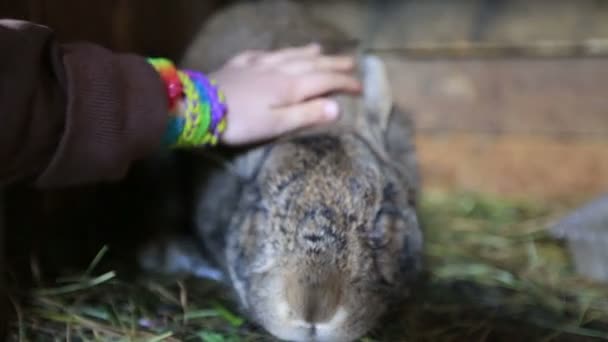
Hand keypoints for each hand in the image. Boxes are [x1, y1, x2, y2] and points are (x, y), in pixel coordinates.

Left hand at [209, 43, 360, 145]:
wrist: (198, 107)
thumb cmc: (239, 122)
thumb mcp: (277, 125)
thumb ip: (307, 114)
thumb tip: (338, 107)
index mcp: (290, 86)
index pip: (325, 81)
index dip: (344, 83)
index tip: (360, 87)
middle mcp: (278, 70)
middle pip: (311, 63)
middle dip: (332, 63)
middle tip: (351, 62)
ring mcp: (257, 65)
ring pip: (289, 55)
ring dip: (307, 52)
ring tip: (320, 49)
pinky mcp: (239, 65)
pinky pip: (262, 54)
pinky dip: (275, 52)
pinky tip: (274, 53)